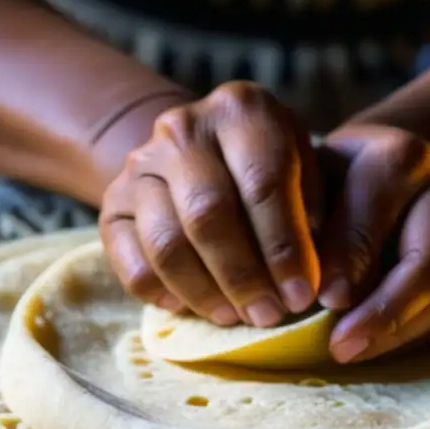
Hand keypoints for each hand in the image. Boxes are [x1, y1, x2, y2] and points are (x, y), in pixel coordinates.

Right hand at [100, 82, 321, 326]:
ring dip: (206, 292)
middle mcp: (184, 129)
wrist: (199, 151)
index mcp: (242, 111)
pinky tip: (194, 308)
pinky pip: (131, 264)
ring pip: (167, 243)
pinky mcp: (112, 205)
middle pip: (209, 213)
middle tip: (270, 315)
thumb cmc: (271, 169)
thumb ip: (315, 213)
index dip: (285, 247)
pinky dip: (163, 294)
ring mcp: (140, 165)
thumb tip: (317, 278)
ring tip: (237, 317)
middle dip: (244, 275)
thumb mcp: (305, 170)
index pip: (263, 182)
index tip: (303, 294)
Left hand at [316, 125, 429, 363]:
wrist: (397, 169)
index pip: (378, 214)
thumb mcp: (316, 183)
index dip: (349, 261)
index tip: (322, 301)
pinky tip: (384, 347)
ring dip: (400, 332)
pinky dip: (423, 335)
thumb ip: (312, 224)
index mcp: (402, 158)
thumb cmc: (340, 179)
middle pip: (429, 261)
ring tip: (354, 353)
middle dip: (383, 311)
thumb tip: (318, 293)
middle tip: (341, 347)